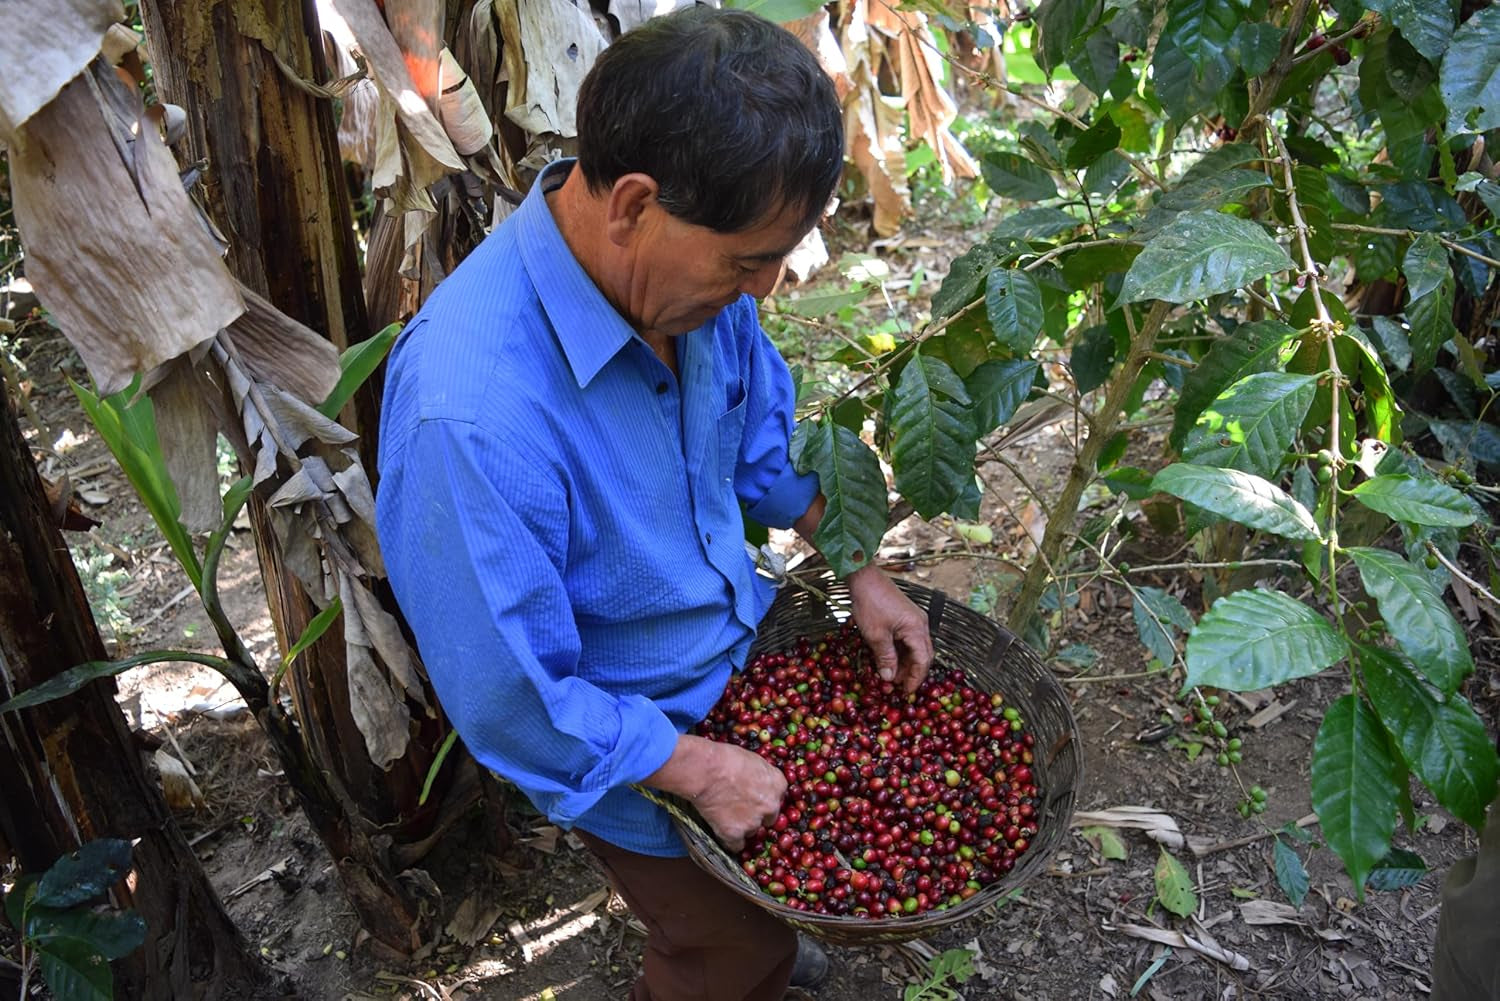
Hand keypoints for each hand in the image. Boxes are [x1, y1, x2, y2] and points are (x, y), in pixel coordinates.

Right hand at [645, 735, 786, 850]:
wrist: (705, 770)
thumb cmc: (725, 758)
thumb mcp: (753, 759)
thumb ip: (762, 775)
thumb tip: (758, 780)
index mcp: (778, 785)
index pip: (777, 797)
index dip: (764, 797)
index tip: (755, 797)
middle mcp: (770, 806)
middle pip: (769, 817)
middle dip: (757, 815)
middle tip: (740, 807)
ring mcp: (753, 822)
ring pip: (752, 831)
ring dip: (742, 826)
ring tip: (725, 814)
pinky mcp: (735, 834)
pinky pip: (736, 845)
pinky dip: (730, 840)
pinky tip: (722, 831)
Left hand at [846, 565, 932, 692]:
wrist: (864, 578)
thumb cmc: (870, 604)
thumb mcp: (876, 635)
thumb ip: (885, 657)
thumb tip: (889, 678)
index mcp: (917, 629)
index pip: (923, 660)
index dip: (915, 678)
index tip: (905, 692)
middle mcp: (920, 624)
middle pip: (923, 655)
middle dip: (911, 672)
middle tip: (897, 686)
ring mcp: (914, 619)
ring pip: (915, 647)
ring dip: (905, 662)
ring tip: (891, 674)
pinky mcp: (906, 617)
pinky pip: (908, 639)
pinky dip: (901, 651)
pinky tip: (889, 658)